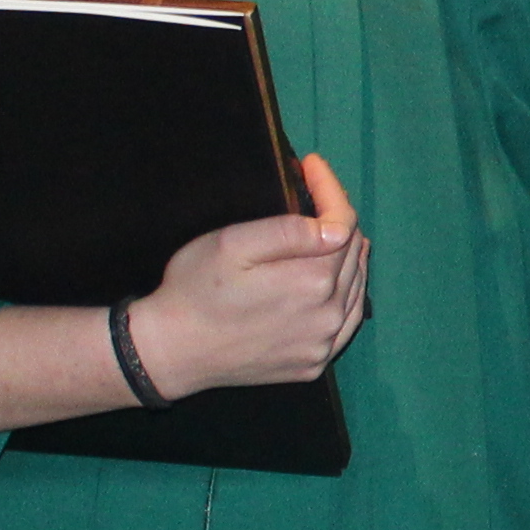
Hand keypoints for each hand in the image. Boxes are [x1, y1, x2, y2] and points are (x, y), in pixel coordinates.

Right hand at [130, 152, 366, 393]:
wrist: (172, 352)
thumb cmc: (195, 290)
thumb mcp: (232, 244)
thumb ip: (288, 232)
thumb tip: (338, 227)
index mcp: (313, 281)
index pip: (344, 224)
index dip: (330, 190)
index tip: (309, 164)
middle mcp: (329, 315)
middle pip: (352, 254)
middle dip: (338, 219)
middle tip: (315, 197)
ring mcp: (323, 344)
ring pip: (356, 288)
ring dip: (347, 257)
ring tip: (331, 233)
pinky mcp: (314, 364)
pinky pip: (346, 323)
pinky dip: (347, 296)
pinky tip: (335, 282)